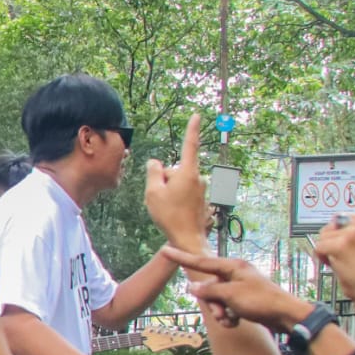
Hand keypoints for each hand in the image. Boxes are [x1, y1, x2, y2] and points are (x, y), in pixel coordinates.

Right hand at [145, 114, 209, 248]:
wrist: (188, 239)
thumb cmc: (170, 215)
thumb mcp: (153, 192)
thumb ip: (153, 172)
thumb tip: (155, 162)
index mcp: (188, 172)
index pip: (190, 145)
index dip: (192, 128)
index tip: (197, 115)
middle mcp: (198, 177)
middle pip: (175, 169)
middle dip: (165, 179)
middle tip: (162, 198)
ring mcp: (201, 188)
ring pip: (179, 181)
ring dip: (170, 190)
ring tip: (168, 207)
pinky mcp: (201, 197)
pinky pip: (184, 191)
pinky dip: (176, 198)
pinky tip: (174, 212)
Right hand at [162, 247, 311, 333]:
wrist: (286, 316)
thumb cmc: (261, 301)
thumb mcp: (231, 295)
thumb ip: (209, 290)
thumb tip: (192, 287)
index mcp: (232, 267)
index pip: (201, 262)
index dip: (182, 258)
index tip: (165, 250)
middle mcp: (235, 274)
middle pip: (209, 288)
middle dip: (212, 304)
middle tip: (221, 314)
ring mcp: (239, 288)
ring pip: (217, 300)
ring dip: (221, 313)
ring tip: (231, 321)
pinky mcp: (244, 301)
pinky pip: (227, 308)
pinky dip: (229, 317)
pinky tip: (237, 322)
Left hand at [313, 214, 354, 303]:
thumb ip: (350, 230)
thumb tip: (331, 222)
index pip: (339, 219)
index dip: (338, 236)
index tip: (349, 248)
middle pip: (329, 227)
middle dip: (331, 243)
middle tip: (346, 258)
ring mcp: (351, 234)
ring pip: (322, 237)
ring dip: (327, 252)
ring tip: (344, 262)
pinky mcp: (340, 245)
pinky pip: (318, 248)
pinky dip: (322, 259)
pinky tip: (337, 266)